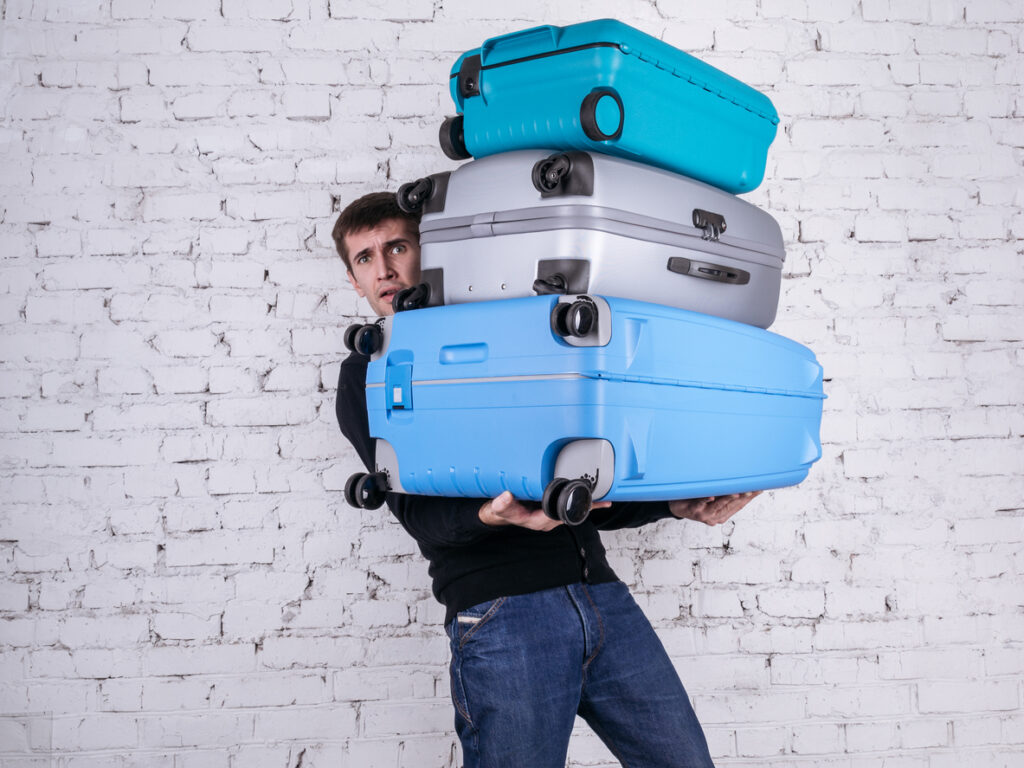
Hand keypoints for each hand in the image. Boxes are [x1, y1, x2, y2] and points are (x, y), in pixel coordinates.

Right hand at [479, 491, 610, 530]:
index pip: (561, 515)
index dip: (574, 509)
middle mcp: (548, 520)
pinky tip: (592, 497)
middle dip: (587, 507)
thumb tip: (505, 497)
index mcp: (539, 521)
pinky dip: (581, 502)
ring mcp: (551, 516)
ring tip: (604, 497)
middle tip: (605, 499)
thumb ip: (501, 504)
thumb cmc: (502, 512)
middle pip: (572, 514)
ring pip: (572, 511)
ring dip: (587, 505)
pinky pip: (569, 507)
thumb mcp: (498, 508)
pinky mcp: (551, 510)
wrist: (499, 513)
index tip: (587, 502)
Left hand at [668, 491, 760, 526]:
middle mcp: (715, 516)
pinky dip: (705, 499)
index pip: (739, 505)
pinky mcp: (692, 510)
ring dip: (728, 498)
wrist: (675, 506)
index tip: (760, 487)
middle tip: (752, 487)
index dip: (750, 497)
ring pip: (718, 505)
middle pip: (731, 505)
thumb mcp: (713, 497)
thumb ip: (726, 492)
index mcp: (723, 514)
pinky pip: (700, 504)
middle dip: (742, 496)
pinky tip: (711, 495)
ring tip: (738, 492)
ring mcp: (704, 514)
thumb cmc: (696, 499)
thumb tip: (742, 484)